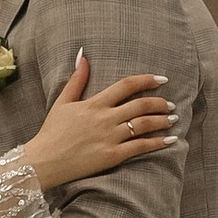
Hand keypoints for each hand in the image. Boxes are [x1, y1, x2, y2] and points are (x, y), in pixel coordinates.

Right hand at [20, 55, 176, 193]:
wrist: (43, 161)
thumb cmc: (52, 132)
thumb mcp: (62, 102)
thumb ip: (77, 79)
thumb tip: (83, 56)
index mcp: (94, 103)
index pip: (126, 86)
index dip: (146, 80)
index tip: (161, 79)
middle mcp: (105, 118)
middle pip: (140, 105)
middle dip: (160, 103)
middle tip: (171, 104)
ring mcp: (110, 137)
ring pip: (144, 125)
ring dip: (162, 121)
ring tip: (173, 119)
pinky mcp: (112, 156)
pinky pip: (140, 147)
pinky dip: (158, 143)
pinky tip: (170, 140)